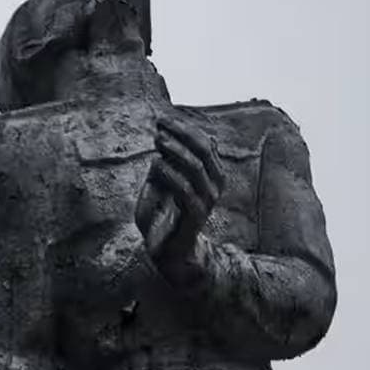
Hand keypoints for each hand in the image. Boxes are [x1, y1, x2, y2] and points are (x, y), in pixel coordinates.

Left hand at [135, 117, 222, 286]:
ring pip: (195, 168)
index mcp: (212, 174)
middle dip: (181, 134)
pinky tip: (154, 163)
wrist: (167, 250)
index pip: (204, 143)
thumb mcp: (164, 182)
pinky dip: (169, 174)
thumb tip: (162, 138)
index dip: (184, 129)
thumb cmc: (164, 214)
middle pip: (203, 151)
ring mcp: (207, 201)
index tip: (162, 119)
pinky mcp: (195, 215)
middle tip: (159, 126)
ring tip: (157, 140)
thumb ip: (166, 162)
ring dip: (175, 150)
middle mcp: (214, 185)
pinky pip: (184, 190)